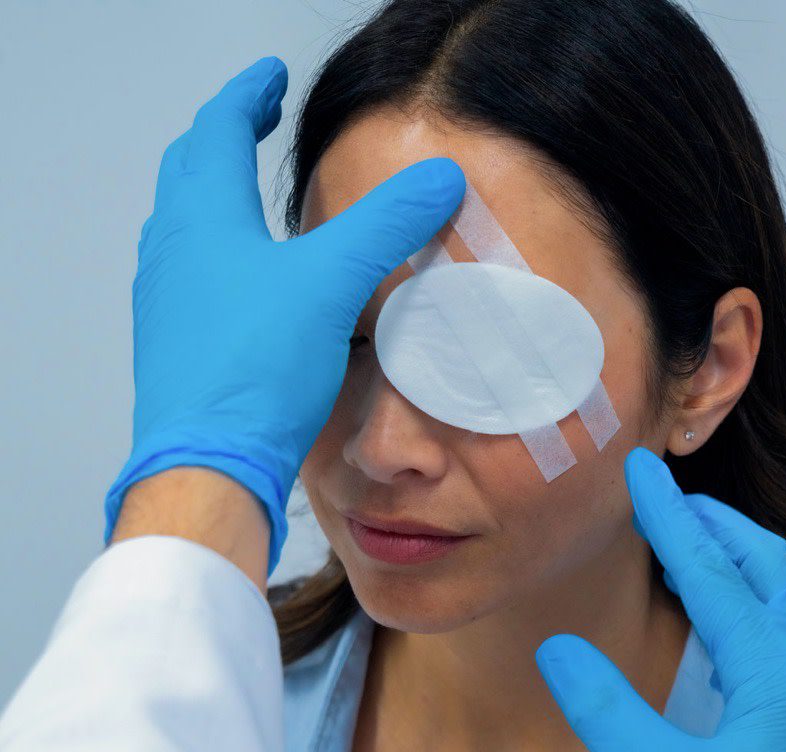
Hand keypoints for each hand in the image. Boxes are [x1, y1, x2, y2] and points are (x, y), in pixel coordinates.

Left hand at [103, 56, 465, 575]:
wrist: (210, 461)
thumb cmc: (259, 364)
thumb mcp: (332, 283)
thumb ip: (387, 224)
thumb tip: (442, 175)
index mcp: (204, 219)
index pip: (218, 131)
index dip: (248, 97)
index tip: (270, 79)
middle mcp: (173, 251)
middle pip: (190, 173)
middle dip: (223, 139)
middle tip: (253, 123)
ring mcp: (165, 301)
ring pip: (185, 228)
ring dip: (213, 198)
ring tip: (246, 198)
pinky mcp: (174, 345)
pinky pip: (190, 277)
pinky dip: (215, 254)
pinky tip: (243, 284)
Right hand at [534, 445, 785, 751]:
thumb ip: (605, 709)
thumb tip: (557, 647)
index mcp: (774, 670)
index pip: (710, 571)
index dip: (667, 517)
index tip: (640, 469)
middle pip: (766, 566)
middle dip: (715, 523)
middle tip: (666, 497)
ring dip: (742, 558)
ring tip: (697, 545)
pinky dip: (760, 598)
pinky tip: (735, 621)